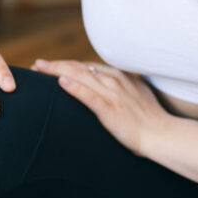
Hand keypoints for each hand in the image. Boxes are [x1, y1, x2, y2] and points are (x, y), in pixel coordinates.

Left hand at [30, 59, 170, 155]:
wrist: (160, 133)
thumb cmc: (149, 118)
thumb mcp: (135, 93)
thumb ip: (120, 87)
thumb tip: (108, 85)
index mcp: (118, 75)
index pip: (86, 65)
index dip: (66, 64)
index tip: (50, 66)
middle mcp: (113, 79)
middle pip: (78, 67)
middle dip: (55, 65)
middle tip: (37, 65)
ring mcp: (111, 93)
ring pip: (79, 75)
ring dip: (57, 70)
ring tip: (40, 69)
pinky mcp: (109, 109)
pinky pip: (88, 95)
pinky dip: (74, 87)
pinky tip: (61, 82)